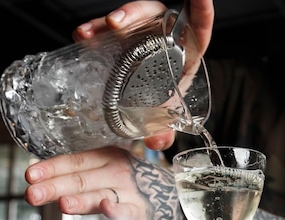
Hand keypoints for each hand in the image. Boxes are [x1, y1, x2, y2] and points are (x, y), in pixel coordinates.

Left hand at [24, 146, 183, 219]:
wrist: (170, 197)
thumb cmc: (129, 185)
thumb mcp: (105, 173)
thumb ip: (77, 179)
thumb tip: (39, 183)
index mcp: (105, 157)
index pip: (74, 161)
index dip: (51, 168)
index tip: (30, 175)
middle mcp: (115, 170)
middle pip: (81, 178)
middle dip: (54, 187)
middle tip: (31, 194)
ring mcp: (128, 190)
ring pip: (99, 194)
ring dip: (81, 199)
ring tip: (62, 204)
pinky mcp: (139, 211)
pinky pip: (126, 210)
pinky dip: (117, 210)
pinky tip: (107, 207)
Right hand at [72, 0, 214, 150]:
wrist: (140, 108)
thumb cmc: (161, 104)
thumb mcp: (164, 118)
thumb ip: (165, 130)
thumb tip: (159, 141)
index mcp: (184, 55)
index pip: (198, 28)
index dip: (202, 11)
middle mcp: (163, 38)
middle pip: (155, 15)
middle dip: (135, 13)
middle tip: (116, 23)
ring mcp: (141, 35)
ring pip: (131, 17)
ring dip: (112, 20)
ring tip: (93, 31)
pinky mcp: (120, 38)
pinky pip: (108, 28)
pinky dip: (95, 30)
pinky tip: (82, 36)